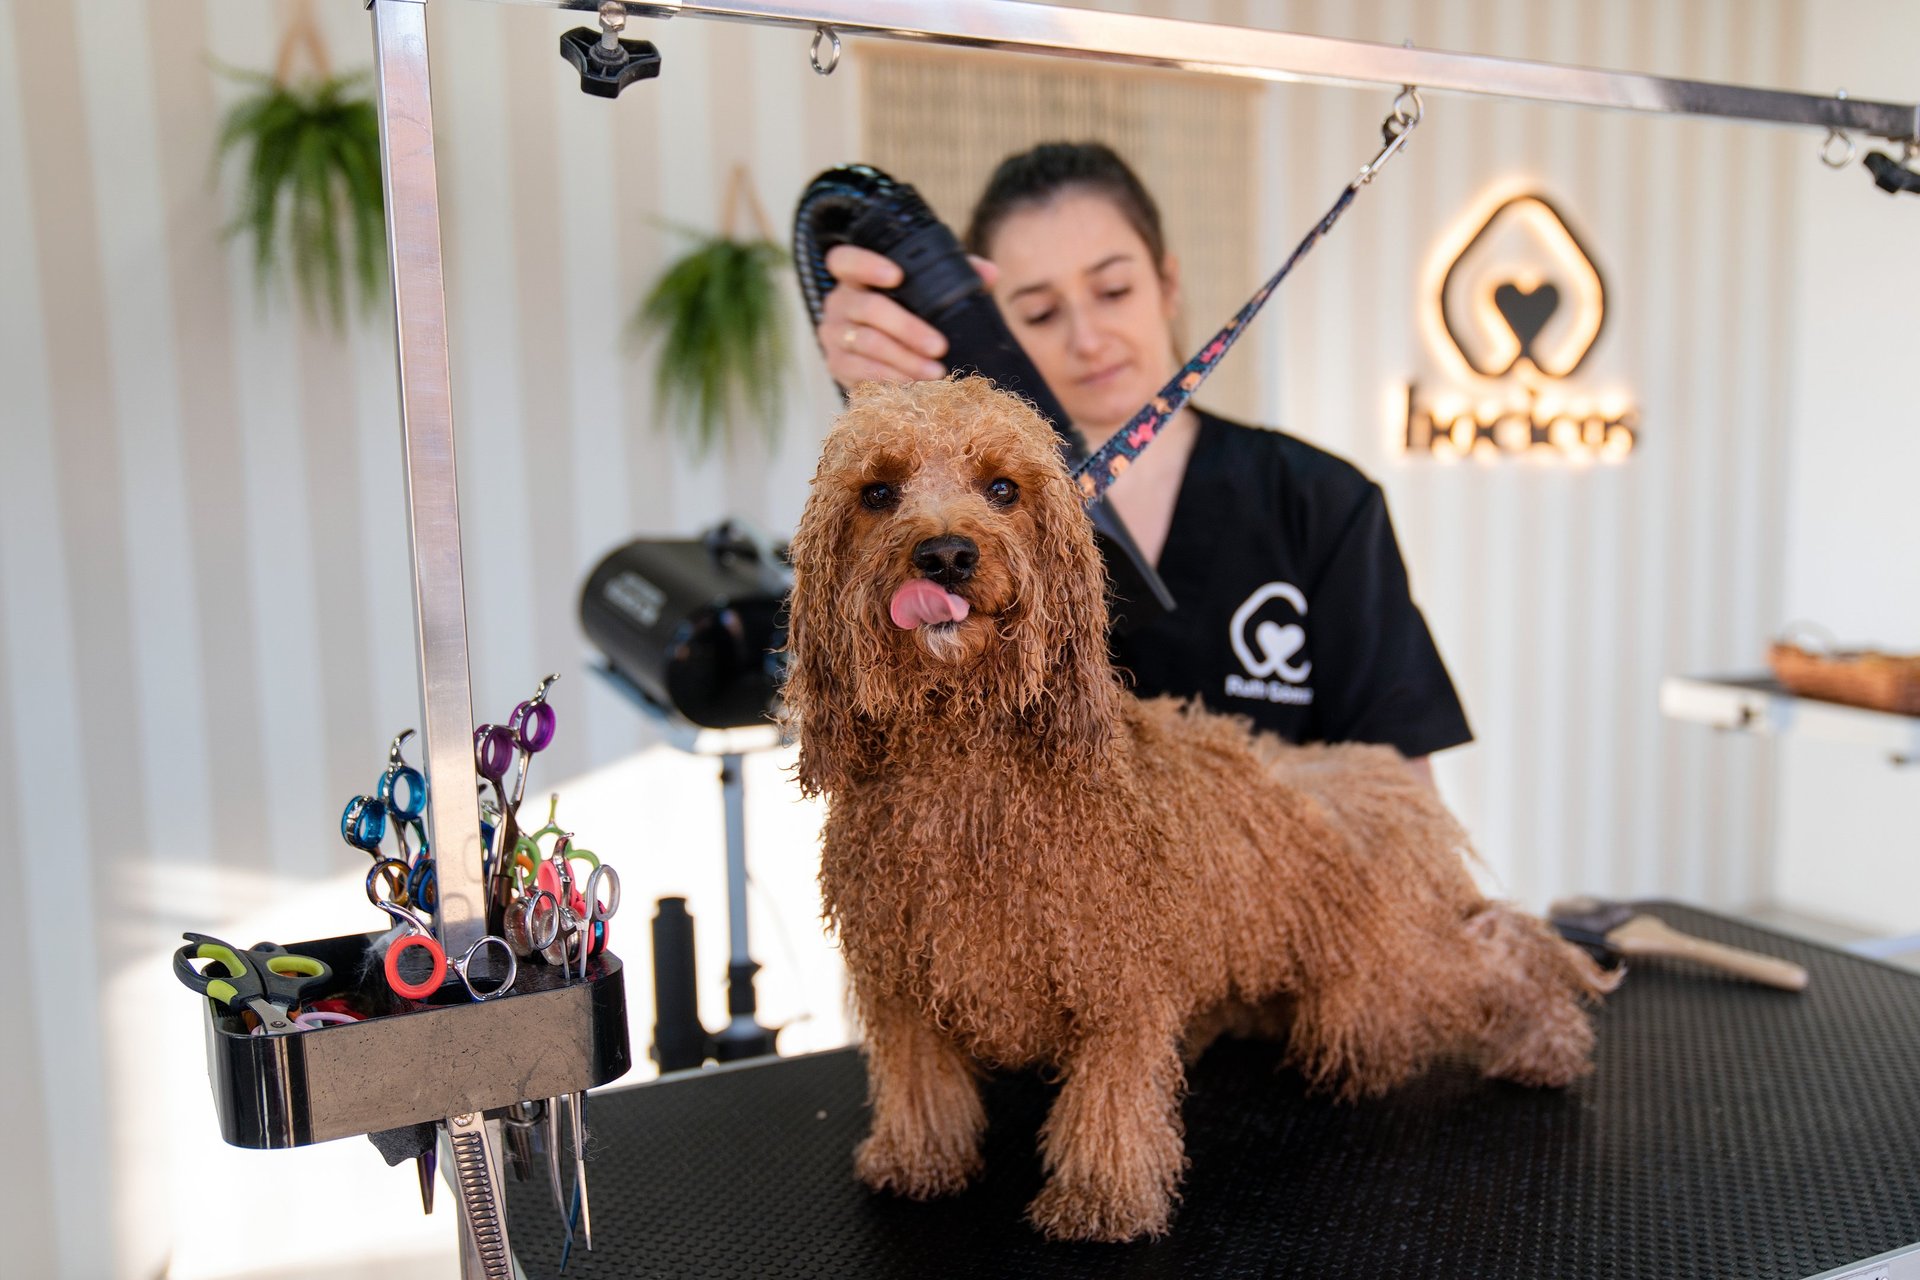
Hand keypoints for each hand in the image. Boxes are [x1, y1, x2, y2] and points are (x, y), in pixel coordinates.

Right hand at [816, 244, 999, 387]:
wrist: (884, 359)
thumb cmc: (909, 316)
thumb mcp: (927, 294)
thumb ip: (956, 277)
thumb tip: (989, 274)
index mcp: (855, 278)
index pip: (845, 261)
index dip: (866, 264)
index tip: (897, 276)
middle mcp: (838, 303)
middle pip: (867, 308)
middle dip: (907, 328)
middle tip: (939, 347)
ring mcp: (834, 335)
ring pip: (866, 343)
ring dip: (904, 360)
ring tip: (935, 373)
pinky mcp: (837, 366)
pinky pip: (861, 372)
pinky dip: (890, 380)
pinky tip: (915, 386)